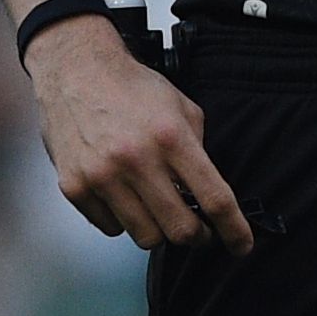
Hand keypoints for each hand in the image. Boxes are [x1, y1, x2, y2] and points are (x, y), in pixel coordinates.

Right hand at [29, 19, 253, 251]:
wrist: (75, 69)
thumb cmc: (130, 87)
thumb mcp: (181, 107)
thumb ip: (198, 150)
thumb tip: (208, 193)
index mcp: (171, 137)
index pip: (214, 198)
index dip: (234, 230)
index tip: (242, 246)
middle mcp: (137, 160)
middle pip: (181, 229)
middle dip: (197, 236)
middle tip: (198, 228)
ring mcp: (103, 176)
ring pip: (146, 236)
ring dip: (160, 229)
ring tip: (158, 208)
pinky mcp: (76, 187)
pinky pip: (111, 228)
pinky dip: (124, 220)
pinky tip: (125, 197)